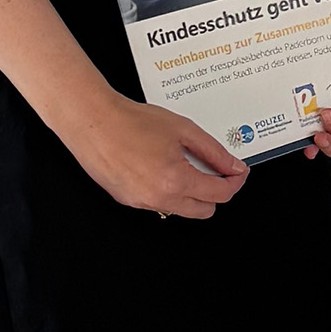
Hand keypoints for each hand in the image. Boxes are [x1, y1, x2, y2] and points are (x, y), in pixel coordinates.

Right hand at [77, 96, 249, 217]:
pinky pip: (159, 203)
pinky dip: (169, 191)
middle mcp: (158, 198)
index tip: (237, 172)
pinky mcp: (128, 200)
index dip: (235, 181)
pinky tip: (163, 169)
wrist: (92, 121)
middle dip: (216, 191)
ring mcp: (141, 202)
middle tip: (216, 170)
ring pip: (182, 209)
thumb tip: (233, 166)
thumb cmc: (130, 121)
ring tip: (185, 165)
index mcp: (176, 181)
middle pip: (205, 210)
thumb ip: (214, 151)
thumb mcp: (184, 130)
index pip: (220, 194)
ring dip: (191, 193)